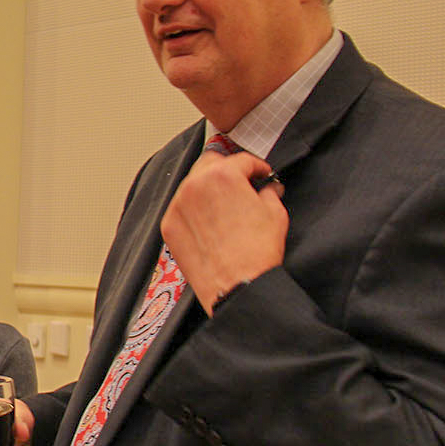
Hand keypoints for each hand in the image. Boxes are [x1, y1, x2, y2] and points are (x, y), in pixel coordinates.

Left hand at [160, 148, 286, 313]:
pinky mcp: (169, 225)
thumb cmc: (256, 252)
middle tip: (241, 182)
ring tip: (225, 203)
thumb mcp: (275, 213)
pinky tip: (210, 221)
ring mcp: (177, 206)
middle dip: (228, 169)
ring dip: (208, 187)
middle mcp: (194, 186)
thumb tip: (268, 189)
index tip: (261, 173)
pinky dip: (194, 208)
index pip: (240, 159)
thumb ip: (269, 192)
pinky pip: (181, 207)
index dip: (256, 166)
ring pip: (191, 184)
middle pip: (210, 163)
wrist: (238, 286)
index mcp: (222, 176)